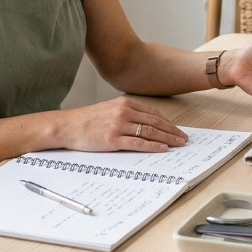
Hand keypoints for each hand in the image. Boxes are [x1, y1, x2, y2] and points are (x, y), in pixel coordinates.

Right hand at [58, 97, 187, 151]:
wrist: (67, 126)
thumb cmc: (87, 120)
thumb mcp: (109, 109)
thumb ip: (127, 113)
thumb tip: (146, 123)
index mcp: (124, 103)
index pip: (153, 113)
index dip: (168, 123)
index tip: (177, 130)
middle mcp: (124, 112)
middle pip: (155, 122)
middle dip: (172, 131)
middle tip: (184, 139)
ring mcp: (118, 125)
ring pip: (150, 132)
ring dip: (167, 139)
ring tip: (178, 145)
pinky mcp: (112, 139)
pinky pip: (138, 143)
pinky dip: (152, 146)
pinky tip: (162, 149)